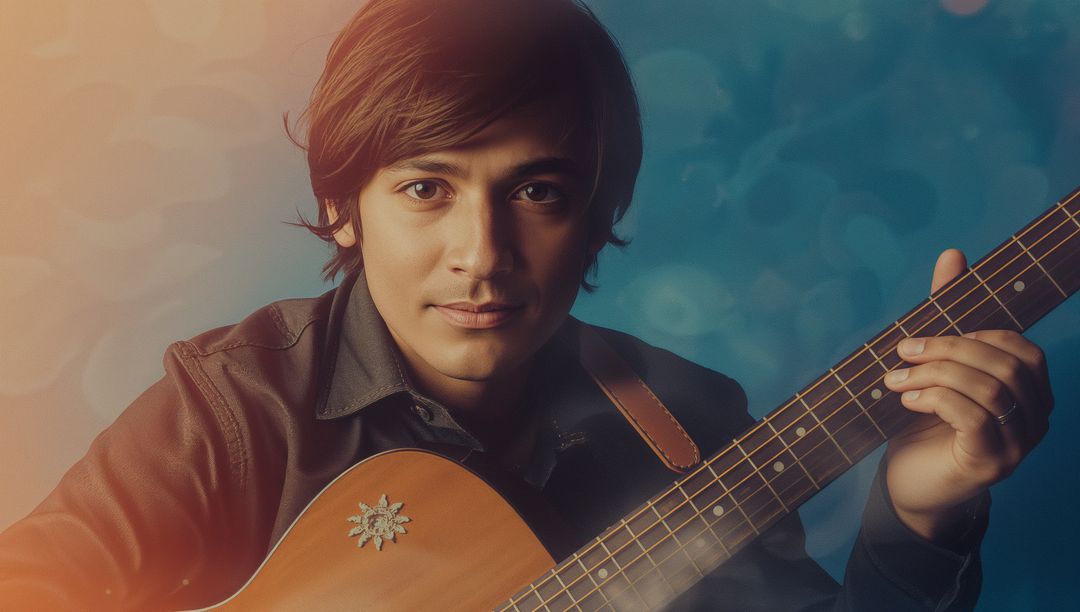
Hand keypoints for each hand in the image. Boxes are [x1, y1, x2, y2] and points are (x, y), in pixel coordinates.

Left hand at [881, 249, 1053, 541]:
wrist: (911, 485)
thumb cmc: (926, 423)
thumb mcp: (935, 364)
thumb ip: (947, 314)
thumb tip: (953, 254)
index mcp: (1030, 390)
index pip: (1018, 347)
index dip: (971, 335)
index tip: (922, 338)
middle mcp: (1035, 417)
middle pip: (1002, 364)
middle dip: (946, 349)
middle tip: (901, 352)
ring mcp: (1019, 444)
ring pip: (987, 388)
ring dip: (932, 375)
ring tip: (894, 380)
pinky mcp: (991, 463)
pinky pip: (972, 417)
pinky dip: (934, 399)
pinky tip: (907, 402)